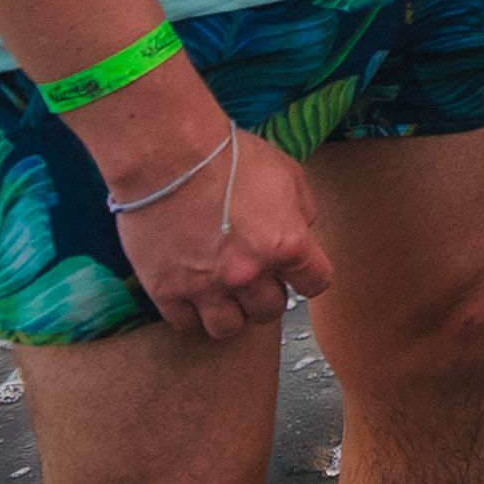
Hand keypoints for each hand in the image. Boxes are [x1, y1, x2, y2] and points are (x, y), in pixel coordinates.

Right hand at [105, 121, 333, 341]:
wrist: (170, 156)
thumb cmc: (230, 157)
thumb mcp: (288, 173)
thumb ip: (303, 211)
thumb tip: (303, 232)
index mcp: (287, 245)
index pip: (315, 284)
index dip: (306, 278)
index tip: (296, 274)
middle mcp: (250, 273)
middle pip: (269, 311)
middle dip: (265, 295)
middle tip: (254, 277)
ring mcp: (206, 286)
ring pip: (227, 328)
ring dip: (230, 313)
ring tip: (223, 293)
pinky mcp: (167, 290)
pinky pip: (185, 323)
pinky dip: (190, 312)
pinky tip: (191, 291)